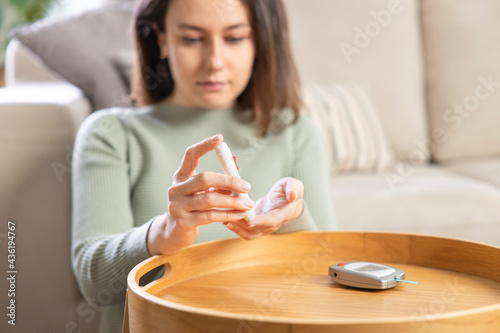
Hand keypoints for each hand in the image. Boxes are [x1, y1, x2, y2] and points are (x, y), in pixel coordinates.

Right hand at [147, 134, 253, 255]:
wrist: (173, 233)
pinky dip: (228, 215)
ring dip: (232, 201)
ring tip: (248, 204)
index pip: (190, 155)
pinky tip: (239, 214)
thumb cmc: (192, 209)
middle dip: (229, 181)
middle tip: (246, 186)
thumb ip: (215, 186)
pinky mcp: (183, 222)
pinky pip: (210, 216)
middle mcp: (176, 189)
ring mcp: (178, 206)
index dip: (204, 145)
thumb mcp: (200, 194)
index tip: (220, 138)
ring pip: (209, 199)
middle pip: (204, 178)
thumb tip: (240, 183)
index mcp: (181, 177)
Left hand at [223, 177, 303, 239]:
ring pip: (248, 233)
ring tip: (223, 218)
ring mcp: (263, 227)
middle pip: (255, 230)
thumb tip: (292, 196)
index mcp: (283, 214)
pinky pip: (244, 229)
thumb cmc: (290, 191)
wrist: (288, 201)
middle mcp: (272, 224)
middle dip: (241, 225)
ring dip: (235, 227)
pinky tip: (224, 216)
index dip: (259, 221)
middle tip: (228, 216)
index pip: (270, 221)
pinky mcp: (255, 225)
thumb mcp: (294, 185)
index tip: (248, 219)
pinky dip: (234, 225)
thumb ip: (294, 189)